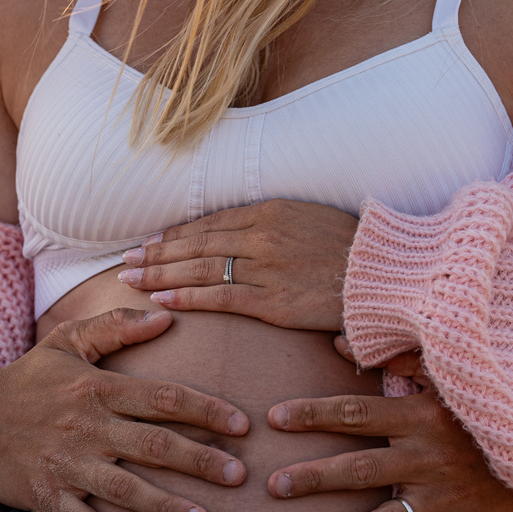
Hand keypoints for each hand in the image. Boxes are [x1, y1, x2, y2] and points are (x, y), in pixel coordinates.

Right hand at [0, 308, 250, 511]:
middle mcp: (86, 428)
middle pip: (153, 446)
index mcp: (97, 389)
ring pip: (125, 489)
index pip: (163, 398)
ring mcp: (66, 464)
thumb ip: (115, 327)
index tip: (242, 425)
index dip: (206, 410)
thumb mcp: (66, 341)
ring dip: (165, 506)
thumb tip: (165, 316)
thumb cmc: (26, 378)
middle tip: (238, 476)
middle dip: (200, 462)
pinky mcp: (46, 495)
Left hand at [115, 198, 358, 330]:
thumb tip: (246, 234)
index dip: (176, 234)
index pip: (210, 223)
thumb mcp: (312, 220)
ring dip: (159, 274)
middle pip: (195, 244)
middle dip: (156, 253)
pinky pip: (219, 297)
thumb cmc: (355, 250)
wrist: (387, 273)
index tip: (151, 242)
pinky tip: (160, 298)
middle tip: (125, 260)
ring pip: (198, 269)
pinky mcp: (272, 301)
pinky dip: (186, 297)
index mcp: (270, 210)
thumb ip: (276, 224)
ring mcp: (264, 268)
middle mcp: (261, 235)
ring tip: (130, 278)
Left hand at [267, 351, 512, 511]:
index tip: (274, 417)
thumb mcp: (448, 376)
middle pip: (361, 468)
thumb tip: (339, 341)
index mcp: (420, 416)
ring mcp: (447, 498)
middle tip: (273, 487)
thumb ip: (396, 356)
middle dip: (314, 478)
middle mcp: (428, 458)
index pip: (355, 412)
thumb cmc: (488, 408)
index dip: (313, 414)